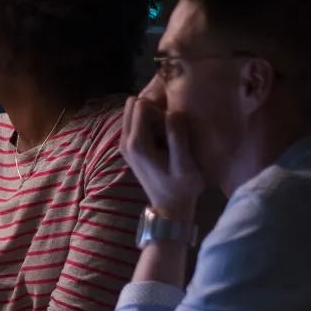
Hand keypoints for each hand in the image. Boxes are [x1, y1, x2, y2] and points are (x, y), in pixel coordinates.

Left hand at [123, 94, 204, 218]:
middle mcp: (125, 140)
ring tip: (169, 127)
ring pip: (133, 111)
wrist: (170, 207)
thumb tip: (173, 112)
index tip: (175, 116)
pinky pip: (135, 121)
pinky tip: (164, 133)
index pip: (142, 103)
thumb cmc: (182, 186)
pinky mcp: (129, 145)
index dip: (160, 104)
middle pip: (134, 104)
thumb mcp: (185, 164)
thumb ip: (177, 137)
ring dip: (151, 112)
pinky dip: (148, 121)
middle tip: (172, 121)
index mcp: (137, 142)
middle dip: (153, 105)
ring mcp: (125, 143)